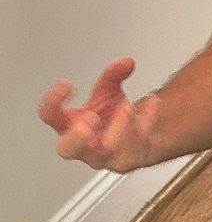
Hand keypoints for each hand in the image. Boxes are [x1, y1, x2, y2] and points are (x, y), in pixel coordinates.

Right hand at [39, 57, 160, 172]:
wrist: (135, 138)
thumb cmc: (110, 119)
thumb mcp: (107, 92)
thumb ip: (112, 75)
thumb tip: (126, 63)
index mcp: (69, 125)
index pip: (49, 116)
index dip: (52, 101)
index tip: (67, 85)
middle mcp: (83, 144)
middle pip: (68, 149)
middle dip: (77, 136)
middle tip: (91, 118)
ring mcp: (105, 155)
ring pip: (107, 148)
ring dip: (118, 124)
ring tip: (127, 105)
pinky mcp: (129, 158)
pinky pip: (137, 142)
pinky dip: (146, 119)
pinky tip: (152, 104)